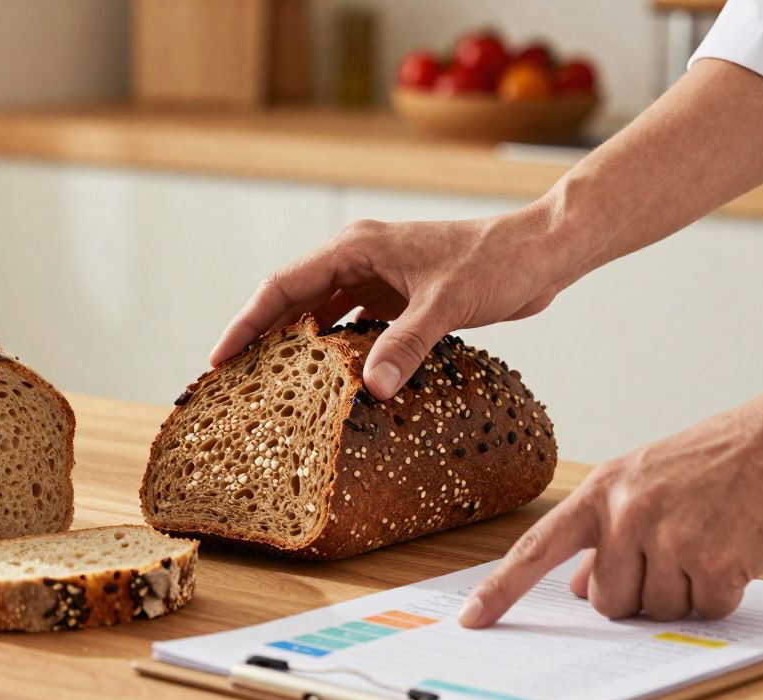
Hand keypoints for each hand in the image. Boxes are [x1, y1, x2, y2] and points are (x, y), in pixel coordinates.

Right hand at [209, 204, 578, 399]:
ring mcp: (378, 274)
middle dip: (262, 335)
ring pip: (320, 311)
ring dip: (297, 342)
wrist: (542, 251)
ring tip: (271, 381)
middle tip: (235, 378)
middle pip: (292, 298)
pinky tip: (329, 376)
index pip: (282, 286)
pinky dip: (335, 345)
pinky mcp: (398, 292)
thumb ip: (406, 344)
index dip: (247, 323)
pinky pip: (351, 320)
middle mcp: (359, 257)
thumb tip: (373, 388)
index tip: (220, 358)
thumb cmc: (496, 262)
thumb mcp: (447, 306)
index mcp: (356, 248)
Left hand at [458, 391, 762, 625]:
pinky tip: (726, 554)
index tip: (471, 619)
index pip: (535, 549)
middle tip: (668, 551)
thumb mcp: (637, 483)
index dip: (501, 589)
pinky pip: (701, 611)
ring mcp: (669, 538)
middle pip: (606, 601)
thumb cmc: (703, 462)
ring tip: (700, 544)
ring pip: (653, 611)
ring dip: (679, 593)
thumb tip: (578, 589)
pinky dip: (717, 595)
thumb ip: (600, 535)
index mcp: (598, 493)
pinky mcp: (714, 562)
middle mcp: (626, 514)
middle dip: (635, 591)